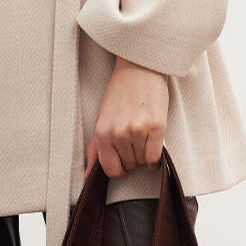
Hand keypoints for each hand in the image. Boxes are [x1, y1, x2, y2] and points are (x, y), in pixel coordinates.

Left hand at [84, 57, 168, 179]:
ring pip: (142, 161)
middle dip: (131, 156)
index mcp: (103, 133)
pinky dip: (155, 156)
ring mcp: (138, 131)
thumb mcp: (102, 120)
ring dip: (144, 152)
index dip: (118, 168)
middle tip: (132, 137)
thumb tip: (89, 174)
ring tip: (142, 133)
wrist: (138, 70)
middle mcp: (119, 134)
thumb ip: (95, 149)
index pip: (111, 169)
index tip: (122, 160)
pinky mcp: (157, 127)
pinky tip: (152, 143)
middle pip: (129, 165)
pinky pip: (155, 156)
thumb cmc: (120, 93)